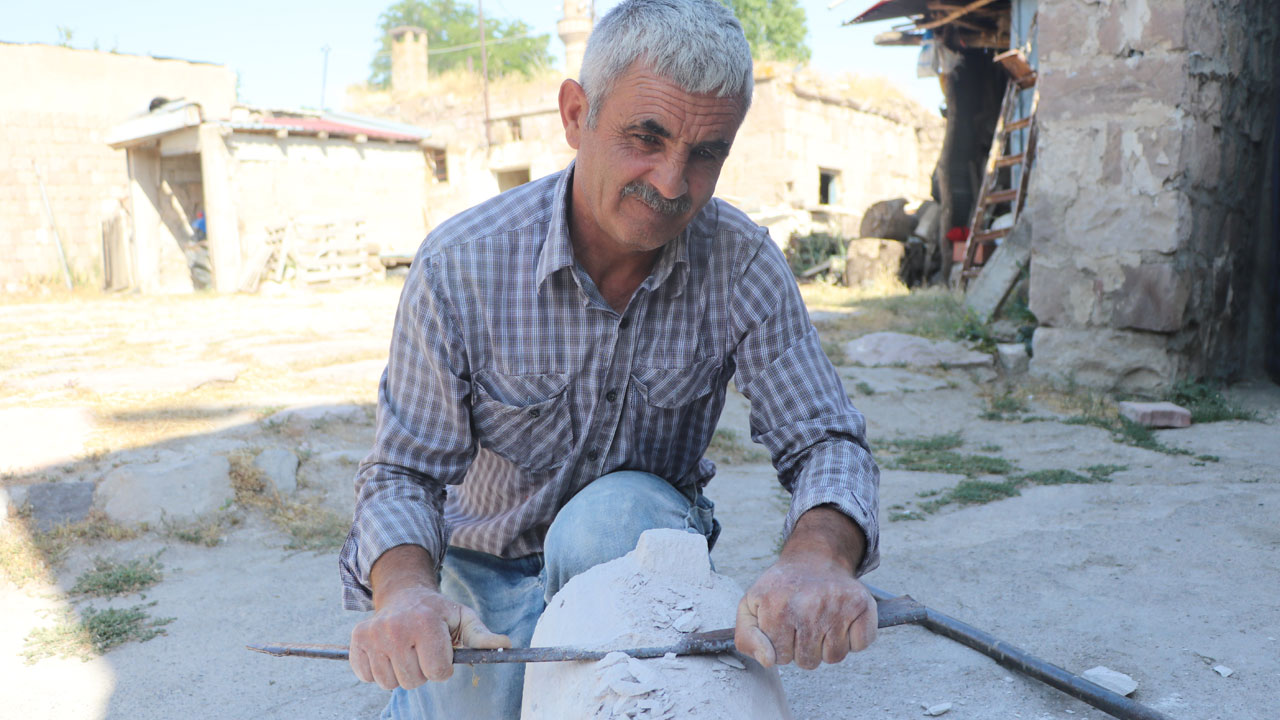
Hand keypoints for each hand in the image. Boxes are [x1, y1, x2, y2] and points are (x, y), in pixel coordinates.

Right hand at [349, 545, 509, 689]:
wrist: (404, 595)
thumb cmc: (438, 613)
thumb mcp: (463, 619)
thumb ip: (482, 637)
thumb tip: (506, 646)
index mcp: (425, 623)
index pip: (438, 673)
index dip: (443, 667)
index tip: (441, 651)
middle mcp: (396, 628)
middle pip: (413, 681)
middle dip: (422, 670)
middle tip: (422, 649)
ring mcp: (373, 635)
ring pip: (389, 683)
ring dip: (400, 672)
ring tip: (406, 650)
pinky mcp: (356, 640)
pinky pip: (367, 677)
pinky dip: (377, 670)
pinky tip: (387, 652)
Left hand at [734, 506, 875, 668]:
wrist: (815, 557)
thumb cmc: (782, 587)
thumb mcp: (750, 606)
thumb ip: (746, 638)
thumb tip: (768, 660)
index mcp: (776, 605)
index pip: (779, 657)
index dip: (781, 646)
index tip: (782, 625)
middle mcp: (808, 604)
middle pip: (808, 661)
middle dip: (804, 648)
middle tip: (803, 621)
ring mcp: (837, 604)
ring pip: (834, 657)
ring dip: (827, 645)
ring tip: (821, 620)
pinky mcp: (862, 604)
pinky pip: (860, 645)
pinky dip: (853, 638)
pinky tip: (841, 619)